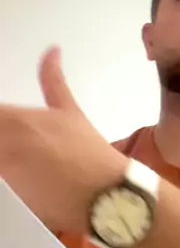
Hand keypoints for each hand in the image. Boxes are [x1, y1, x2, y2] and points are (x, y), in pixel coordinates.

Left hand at [0, 47, 127, 234]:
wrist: (101, 196)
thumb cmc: (90, 154)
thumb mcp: (71, 111)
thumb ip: (53, 79)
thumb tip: (52, 51)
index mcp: (16, 119)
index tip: (6, 124)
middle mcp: (5, 142)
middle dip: (1, 134)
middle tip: (12, 139)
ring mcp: (3, 171)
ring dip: (1, 151)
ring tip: (17, 156)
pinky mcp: (8, 195)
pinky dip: (3, 174)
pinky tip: (16, 175)